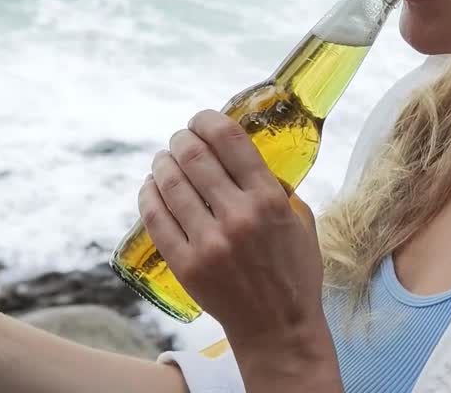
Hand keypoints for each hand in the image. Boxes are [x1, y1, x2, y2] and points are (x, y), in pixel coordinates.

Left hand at [140, 111, 327, 345]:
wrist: (278, 330)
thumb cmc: (294, 274)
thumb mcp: (301, 223)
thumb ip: (278, 189)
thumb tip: (247, 160)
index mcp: (269, 200)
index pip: (229, 140)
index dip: (208, 120)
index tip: (201, 119)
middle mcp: (237, 216)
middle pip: (194, 156)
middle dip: (181, 139)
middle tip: (180, 139)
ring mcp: (208, 242)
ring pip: (170, 183)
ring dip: (162, 163)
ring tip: (163, 160)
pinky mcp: (185, 265)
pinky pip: (155, 218)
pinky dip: (148, 195)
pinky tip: (150, 187)